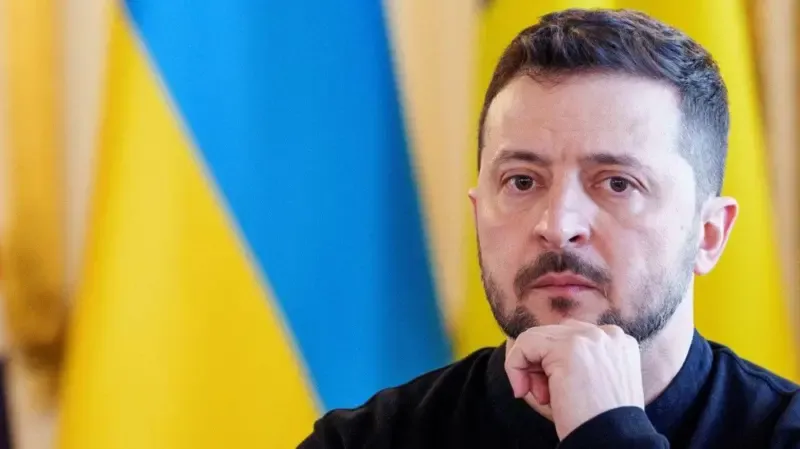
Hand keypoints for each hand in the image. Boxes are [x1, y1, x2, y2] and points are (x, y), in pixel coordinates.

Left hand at [505, 319, 644, 439]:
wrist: (609, 441)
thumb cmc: (598, 421)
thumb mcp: (593, 382)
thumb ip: (577, 360)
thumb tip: (538, 352)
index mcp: (618, 343)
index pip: (570, 337)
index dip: (553, 363)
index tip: (553, 390)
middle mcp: (608, 334)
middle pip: (553, 335)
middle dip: (540, 365)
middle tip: (544, 395)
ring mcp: (590, 337)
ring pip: (537, 337)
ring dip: (528, 368)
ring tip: (542, 396)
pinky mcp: (568, 347)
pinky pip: (525, 344)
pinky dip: (515, 366)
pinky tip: (523, 390)